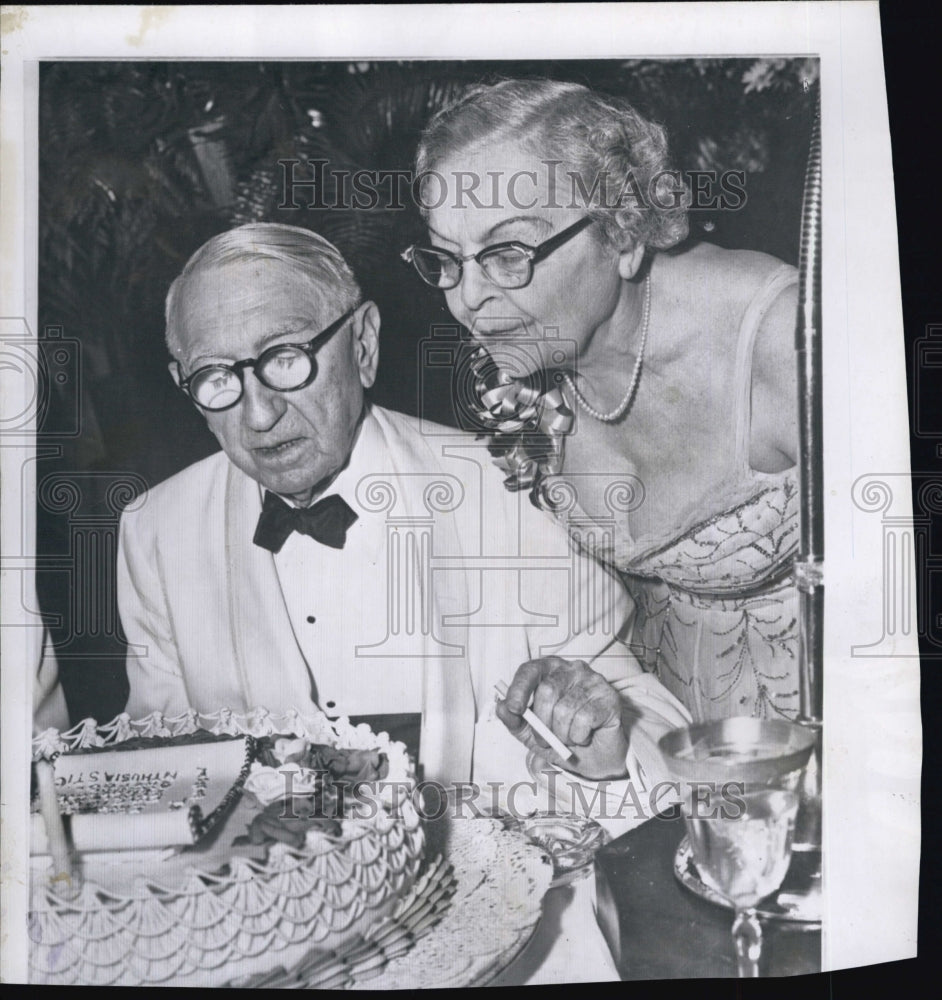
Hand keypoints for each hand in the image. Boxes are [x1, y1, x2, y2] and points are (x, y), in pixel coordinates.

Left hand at [496, 657, 629, 779]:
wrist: (594, 758)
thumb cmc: (561, 738)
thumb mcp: (530, 732)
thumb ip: (514, 720)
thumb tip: (501, 706)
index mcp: (550, 671)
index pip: (530, 669)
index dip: (519, 688)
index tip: (514, 708)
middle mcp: (572, 670)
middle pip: (547, 691)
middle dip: (542, 724)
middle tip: (545, 739)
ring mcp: (592, 681)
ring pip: (565, 710)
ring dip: (562, 735)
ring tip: (568, 738)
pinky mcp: (608, 698)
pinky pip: (585, 720)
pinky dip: (579, 737)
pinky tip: (585, 736)